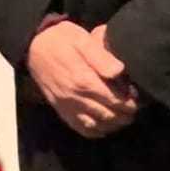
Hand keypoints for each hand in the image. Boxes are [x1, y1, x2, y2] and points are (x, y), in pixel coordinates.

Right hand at [25, 20, 137, 138]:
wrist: (33, 45)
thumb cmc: (61, 38)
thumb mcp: (82, 39)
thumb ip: (101, 56)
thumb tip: (120, 71)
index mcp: (84, 80)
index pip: (113, 100)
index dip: (128, 102)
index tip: (136, 98)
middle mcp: (75, 97)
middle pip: (107, 115)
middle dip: (124, 116)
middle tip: (134, 111)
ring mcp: (66, 106)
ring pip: (95, 125)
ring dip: (112, 126)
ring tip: (122, 120)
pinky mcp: (59, 109)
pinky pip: (78, 127)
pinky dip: (94, 132)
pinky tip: (103, 128)